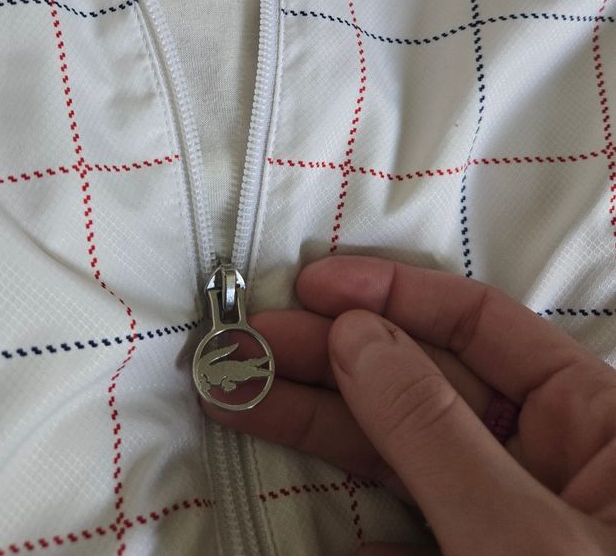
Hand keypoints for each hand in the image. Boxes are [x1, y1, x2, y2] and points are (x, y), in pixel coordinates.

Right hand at [202, 256, 615, 554]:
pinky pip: (405, 537)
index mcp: (597, 424)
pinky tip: (309, 523)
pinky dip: (355, 534)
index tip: (312, 288)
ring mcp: (506, 524)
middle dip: (335, 358)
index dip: (393, 296)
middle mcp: (552, 463)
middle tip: (251, 343)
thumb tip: (356, 334)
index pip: (482, 326)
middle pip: (426, 381)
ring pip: (401, 451)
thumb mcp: (523, 538)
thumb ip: (436, 431)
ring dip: (320, 425)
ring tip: (239, 395)